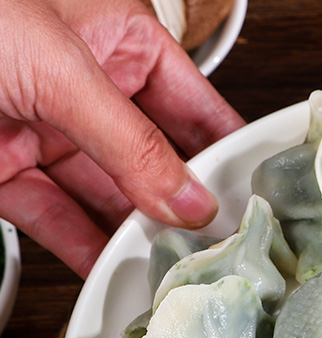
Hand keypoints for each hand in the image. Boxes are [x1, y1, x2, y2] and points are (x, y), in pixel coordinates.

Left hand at [0, 0, 245, 277]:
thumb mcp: (59, 67)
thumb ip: (132, 143)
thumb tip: (190, 199)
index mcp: (119, 40)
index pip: (198, 105)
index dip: (231, 150)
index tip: (260, 199)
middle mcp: (91, 90)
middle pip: (159, 161)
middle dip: (186, 206)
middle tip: (220, 249)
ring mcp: (51, 133)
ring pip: (113, 198)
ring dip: (140, 237)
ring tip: (174, 272)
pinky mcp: (11, 173)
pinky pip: (61, 219)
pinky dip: (87, 251)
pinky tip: (116, 276)